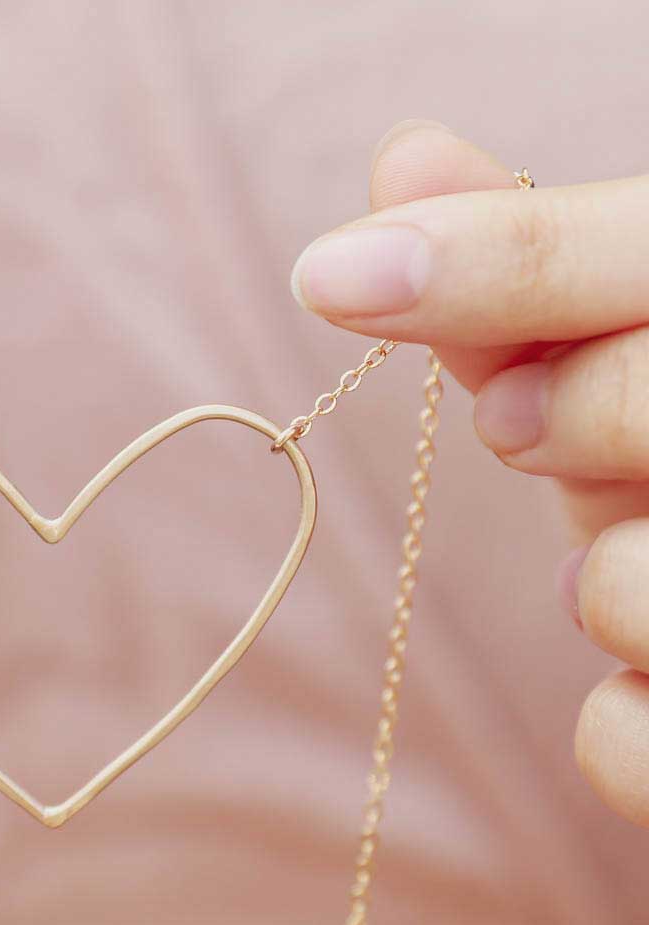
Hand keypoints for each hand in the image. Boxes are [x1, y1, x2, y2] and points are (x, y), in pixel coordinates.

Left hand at [290, 120, 648, 823]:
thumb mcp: (623, 371)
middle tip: (537, 429)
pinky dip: (618, 730)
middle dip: (583, 413)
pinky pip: (633, 746)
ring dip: (611, 590)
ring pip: (634, 591)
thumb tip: (402, 155)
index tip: (330, 274)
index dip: (498, 261)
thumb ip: (537, 272)